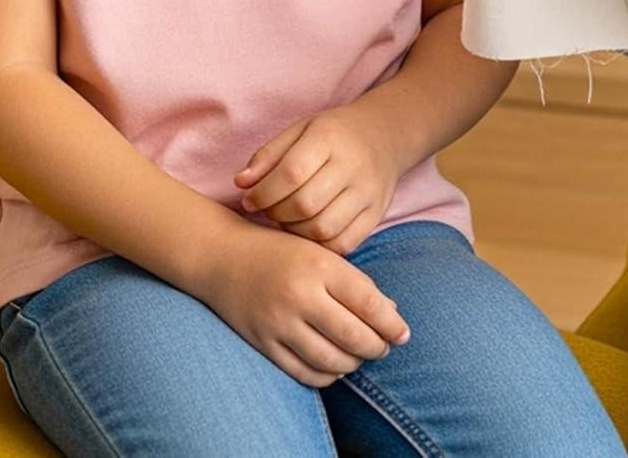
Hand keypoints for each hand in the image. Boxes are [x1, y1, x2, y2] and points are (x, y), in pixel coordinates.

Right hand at [194, 220, 408, 386]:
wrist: (224, 257)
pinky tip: (336, 366)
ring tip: (362, 356)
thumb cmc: (282, 252)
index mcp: (321, 266)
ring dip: (354, 363)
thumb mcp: (322, 254)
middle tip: (386, 347)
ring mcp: (279, 322)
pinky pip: (302, 372)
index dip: (391, 324)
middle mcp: (300, 295)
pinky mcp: (262, 343)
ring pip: (330, 359)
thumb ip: (355, 282)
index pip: (368, 302)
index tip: (404, 334)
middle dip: (377, 347)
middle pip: (353, 336)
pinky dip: (326, 375)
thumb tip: (391, 313)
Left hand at [235, 105, 399, 256]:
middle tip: (270, 210)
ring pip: (323, 228)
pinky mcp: (377, 214)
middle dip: (276, 214)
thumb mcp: (300, 131)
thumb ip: (268, 156)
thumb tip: (241, 184)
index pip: (291, 174)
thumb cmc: (333, 135)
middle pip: (305, 204)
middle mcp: (353, 165)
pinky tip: (309, 231)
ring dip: (296, 231)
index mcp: (329, 138)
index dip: (263, 193)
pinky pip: (343, 243)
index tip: (250, 200)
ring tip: (289, 219)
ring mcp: (368, 192)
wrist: (385, 136)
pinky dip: (319, 244)